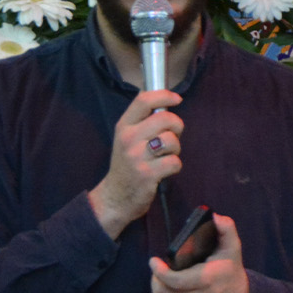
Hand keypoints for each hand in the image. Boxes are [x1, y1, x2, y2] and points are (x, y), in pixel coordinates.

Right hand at [89, 89, 183, 238]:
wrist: (116, 197)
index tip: (177, 99)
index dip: (164, 96)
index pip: (144, 100)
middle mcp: (128, 138)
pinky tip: (164, 170)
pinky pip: (175, 162)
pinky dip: (174, 166)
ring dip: (176, 149)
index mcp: (124, 126)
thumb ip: (143, 122)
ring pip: (172, 140)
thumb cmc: (127, 164)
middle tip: (172, 137)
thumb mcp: (127, 138)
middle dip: (177, 126)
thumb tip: (167, 104)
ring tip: (165, 156)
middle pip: (165, 119)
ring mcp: (137, 157)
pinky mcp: (147, 174)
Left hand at [149, 213, 249, 292]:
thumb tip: (215, 216)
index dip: (158, 271)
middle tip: (157, 270)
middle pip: (162, 292)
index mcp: (206, 280)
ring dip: (159, 290)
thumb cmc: (232, 274)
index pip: (172, 280)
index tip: (154, 261)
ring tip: (162, 280)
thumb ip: (226, 229)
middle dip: (155, 279)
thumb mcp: (232, 249)